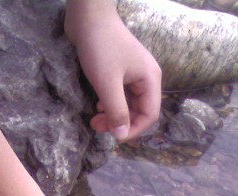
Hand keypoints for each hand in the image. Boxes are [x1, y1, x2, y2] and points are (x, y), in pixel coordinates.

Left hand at [66, 4, 161, 140]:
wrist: (88, 17)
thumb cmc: (100, 48)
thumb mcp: (107, 84)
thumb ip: (116, 111)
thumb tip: (122, 136)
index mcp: (150, 80)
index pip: (150, 115)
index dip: (133, 130)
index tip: (113, 137)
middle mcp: (145, 78)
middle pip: (139, 111)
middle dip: (120, 122)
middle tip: (97, 126)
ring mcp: (132, 73)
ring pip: (127, 104)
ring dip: (112, 114)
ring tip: (94, 118)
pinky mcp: (119, 70)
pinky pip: (119, 94)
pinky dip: (109, 103)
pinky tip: (97, 104)